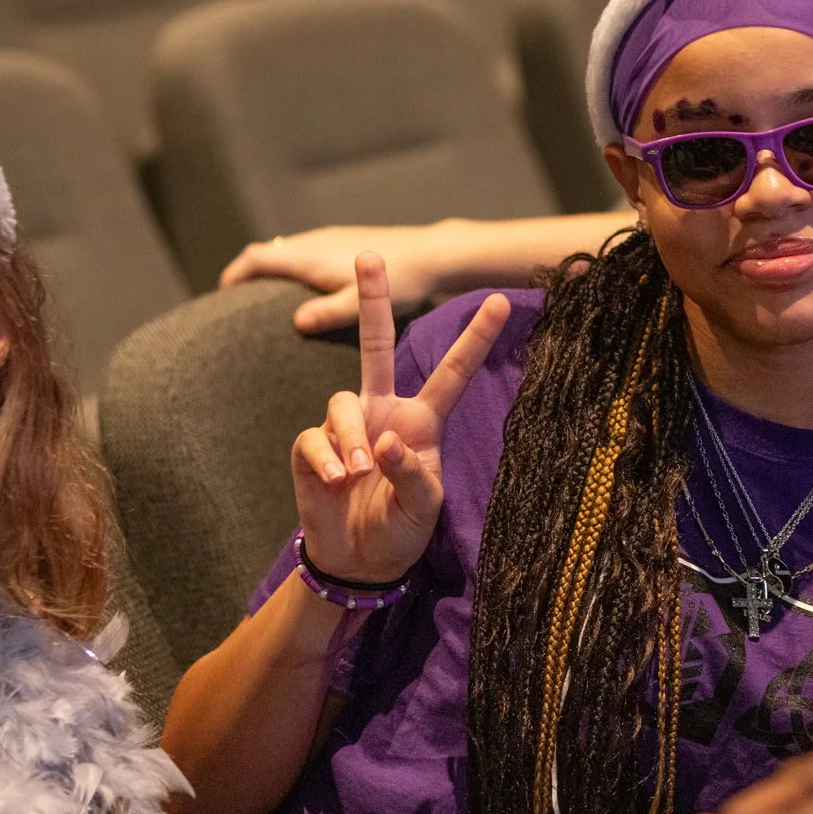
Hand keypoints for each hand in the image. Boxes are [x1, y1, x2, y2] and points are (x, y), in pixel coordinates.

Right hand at [221, 224, 452, 333]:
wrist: (433, 254)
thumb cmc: (401, 283)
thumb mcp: (363, 304)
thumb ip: (329, 312)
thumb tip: (296, 322)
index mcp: (310, 256)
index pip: (257, 258)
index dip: (234, 274)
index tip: (219, 295)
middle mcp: (315, 242)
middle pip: (267, 252)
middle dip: (246, 273)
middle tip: (233, 304)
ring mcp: (330, 239)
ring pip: (286, 250)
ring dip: (269, 269)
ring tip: (261, 299)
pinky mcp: (345, 241)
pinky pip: (304, 252)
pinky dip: (290, 267)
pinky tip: (302, 289)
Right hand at [289, 255, 509, 584]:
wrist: (359, 559)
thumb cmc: (402, 528)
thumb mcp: (424, 506)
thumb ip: (411, 474)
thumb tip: (386, 441)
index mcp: (421, 419)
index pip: (453, 372)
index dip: (475, 338)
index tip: (500, 300)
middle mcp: (383, 411)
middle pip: (376, 344)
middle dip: (371, 299)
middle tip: (370, 254)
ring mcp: (346, 426)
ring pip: (341, 403)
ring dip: (353, 440)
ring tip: (360, 475)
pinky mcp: (312, 448)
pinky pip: (314, 439)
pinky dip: (327, 459)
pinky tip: (337, 482)